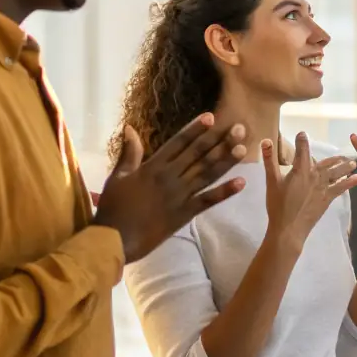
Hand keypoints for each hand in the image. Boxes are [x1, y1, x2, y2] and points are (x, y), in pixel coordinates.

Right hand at [96, 114, 247, 263]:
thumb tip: (129, 127)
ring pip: (207, 173)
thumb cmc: (113, 207)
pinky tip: (241, 182)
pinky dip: (225, 192)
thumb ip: (129, 152)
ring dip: (226, 160)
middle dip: (220, 140)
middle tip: (239, 128)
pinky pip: (208, 200)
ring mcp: (179, 195)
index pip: (179, 142)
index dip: (196, 129)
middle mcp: (170, 177)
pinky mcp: (185, 214)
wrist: (116, 239)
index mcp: (153, 166)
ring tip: (244, 148)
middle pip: (199, 154)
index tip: (212, 117)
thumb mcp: (118, 176)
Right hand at [264, 133, 356, 248]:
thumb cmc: (277, 205)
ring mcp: (323, 187)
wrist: (289, 228)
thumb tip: (266, 140)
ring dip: (345, 167)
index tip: (302, 134)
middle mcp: (315, 175)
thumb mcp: (271, 181)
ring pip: (337, 173)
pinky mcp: (327, 198)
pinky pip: (341, 188)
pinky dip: (350, 182)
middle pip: (326, 163)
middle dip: (334, 158)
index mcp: (301, 169)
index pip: (302, 150)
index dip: (302, 141)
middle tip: (343, 155)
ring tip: (353, 163)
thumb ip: (269, 160)